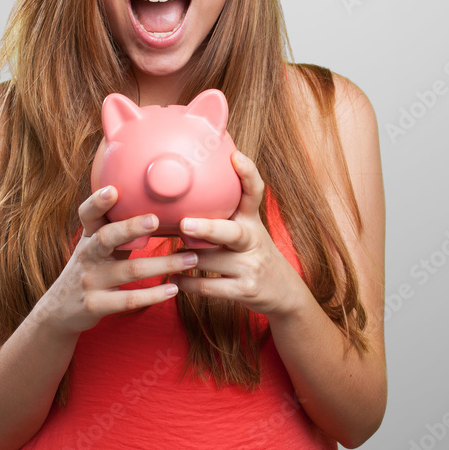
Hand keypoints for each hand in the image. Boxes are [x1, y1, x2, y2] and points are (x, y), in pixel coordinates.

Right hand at [39, 186, 199, 337]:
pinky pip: (128, 299)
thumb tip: (156, 206)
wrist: (60, 310)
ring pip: (129, 270)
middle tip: (156, 219)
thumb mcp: (95, 247)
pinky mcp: (95, 305)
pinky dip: (153, 294)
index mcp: (88, 237)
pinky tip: (174, 288)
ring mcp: (89, 281)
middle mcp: (87, 255)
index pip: (87, 215)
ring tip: (190, 258)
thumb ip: (117, 229)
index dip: (97, 202)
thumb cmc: (90, 269)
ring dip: (162, 264)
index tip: (113, 190)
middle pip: (106, 238)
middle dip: (131, 227)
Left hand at [169, 150, 305, 317]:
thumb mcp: (248, 230)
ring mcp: (251, 267)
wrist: (284, 293)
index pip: (255, 193)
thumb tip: (186, 191)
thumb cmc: (252, 254)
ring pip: (212, 262)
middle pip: (232, 232)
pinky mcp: (245, 290)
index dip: (248, 174)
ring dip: (184, 260)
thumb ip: (225, 214)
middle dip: (207, 228)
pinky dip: (188, 284)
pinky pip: (210, 287)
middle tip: (184, 224)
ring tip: (164, 257)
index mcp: (252, 221)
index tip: (235, 156)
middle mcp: (254, 241)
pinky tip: (174, 279)